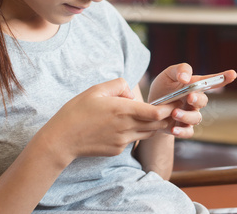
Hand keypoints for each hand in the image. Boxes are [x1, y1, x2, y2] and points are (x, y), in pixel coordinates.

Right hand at [41, 78, 174, 160]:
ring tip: (152, 115)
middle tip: (171, 108)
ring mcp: (122, 141)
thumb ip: (118, 85)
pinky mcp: (117, 150)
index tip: (175, 101)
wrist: (62, 139)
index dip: (169, 108)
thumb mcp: (96, 90)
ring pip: (148, 133)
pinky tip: (126, 125)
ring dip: (153, 125)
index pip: (157, 112)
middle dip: (167, 117)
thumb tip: (131, 93)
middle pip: (157, 124)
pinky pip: (133, 140)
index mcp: (123, 110)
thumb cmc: (77, 111)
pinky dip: (135, 132)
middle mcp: (126, 127)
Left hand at [148, 63, 236, 137]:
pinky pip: (188, 132)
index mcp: (194, 86)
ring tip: (173, 112)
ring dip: (186, 115)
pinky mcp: (182, 127)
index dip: (223, 78)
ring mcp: (190, 115)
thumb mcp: (168, 75)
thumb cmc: (162, 88)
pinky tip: (173, 129)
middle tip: (189, 97)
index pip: (211, 81)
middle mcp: (195, 101)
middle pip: (203, 101)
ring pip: (196, 118)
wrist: (149, 108)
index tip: (233, 74)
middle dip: (198, 99)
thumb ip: (179, 70)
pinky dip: (182, 131)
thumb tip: (186, 78)